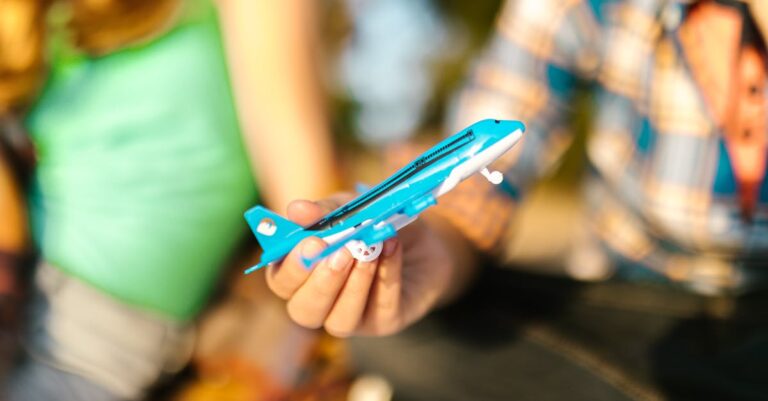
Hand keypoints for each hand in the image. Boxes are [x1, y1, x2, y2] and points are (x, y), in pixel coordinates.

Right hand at [265, 195, 457, 336]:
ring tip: (369, 251)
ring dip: (355, 284)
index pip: (281, 282)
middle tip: (341, 252)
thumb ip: (324, 212)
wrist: (424, 239)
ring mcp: (352, 317)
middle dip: (322, 283)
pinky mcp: (384, 322)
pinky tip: (391, 248)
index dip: (292, 267)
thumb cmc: (373, 224)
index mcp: (301, 274)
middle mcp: (321, 302)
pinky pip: (381, 309)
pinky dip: (386, 277)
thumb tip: (297, 209)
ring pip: (340, 320)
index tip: (312, 242)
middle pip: (304, 311)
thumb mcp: (350, 209)